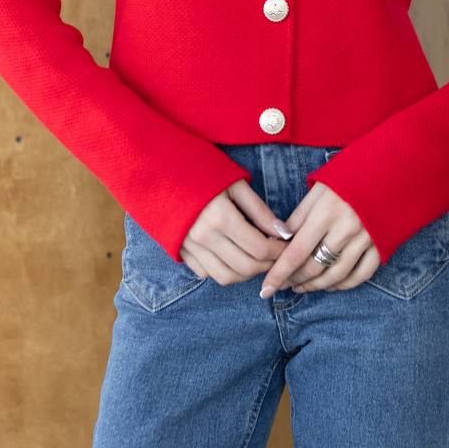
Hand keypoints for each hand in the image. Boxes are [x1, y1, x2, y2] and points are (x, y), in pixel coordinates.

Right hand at [179, 179, 293, 284]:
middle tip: (277, 255)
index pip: (259, 247)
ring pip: (227, 277)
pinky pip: (208, 274)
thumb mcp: (235, 183)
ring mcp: (190, 248)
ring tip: (258, 259)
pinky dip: (225, 271)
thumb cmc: (202, 171)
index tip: (287, 245)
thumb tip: (284, 232)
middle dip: (267, 265)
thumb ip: (259, 210)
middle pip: (246, 267)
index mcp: (220, 217)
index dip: (278, 251)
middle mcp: (204, 237)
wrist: (160, 171)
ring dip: (247, 274)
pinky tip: (234, 257)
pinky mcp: (181, 253)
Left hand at [259, 182, 380, 295]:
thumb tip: (280, 239)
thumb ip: (300, 214)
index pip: (296, 251)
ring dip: (315, 286)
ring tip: (301, 287)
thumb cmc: (351, 173)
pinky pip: (361, 275)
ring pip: (335, 275)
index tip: (265, 288)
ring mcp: (366, 240)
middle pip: (314, 266)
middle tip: (282, 284)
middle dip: (294, 280)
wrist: (393, 167)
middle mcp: (346, 229)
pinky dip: (343, 284)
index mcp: (327, 211)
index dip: (279, 273)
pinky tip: (331, 285)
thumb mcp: (321, 186)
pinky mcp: (382, 246)